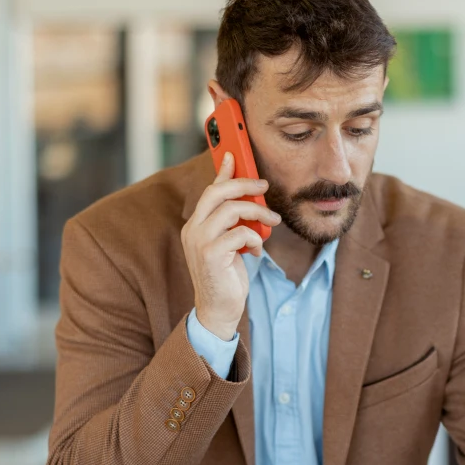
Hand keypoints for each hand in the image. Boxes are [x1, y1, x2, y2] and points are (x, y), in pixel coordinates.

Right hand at [180, 152, 279, 339]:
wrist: (219, 309)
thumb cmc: (227, 276)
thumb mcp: (231, 243)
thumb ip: (235, 222)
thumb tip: (250, 199)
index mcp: (195, 225)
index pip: (210, 190)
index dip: (223, 171)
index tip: (235, 155)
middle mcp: (192, 230)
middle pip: (217, 192)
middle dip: (244, 184)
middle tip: (265, 186)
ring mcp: (199, 241)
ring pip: (230, 209)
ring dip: (257, 213)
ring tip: (272, 222)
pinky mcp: (210, 254)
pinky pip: (240, 233)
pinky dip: (255, 239)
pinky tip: (256, 251)